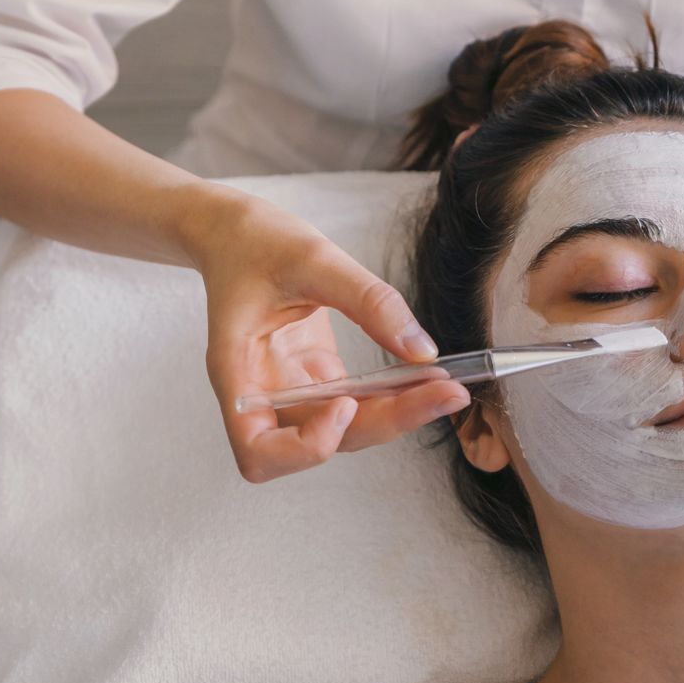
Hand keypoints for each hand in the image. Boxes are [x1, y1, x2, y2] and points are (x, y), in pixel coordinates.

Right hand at [179, 190, 469, 481]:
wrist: (236, 232)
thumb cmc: (255, 241)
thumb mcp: (313, 258)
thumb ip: (369, 302)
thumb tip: (423, 351)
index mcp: (237, 371)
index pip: (258, 450)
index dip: (305, 446)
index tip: (345, 403)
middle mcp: (262, 393)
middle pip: (317, 445)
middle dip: (382, 424)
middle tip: (445, 393)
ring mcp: (289, 389)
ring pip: (345, 432)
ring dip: (395, 417)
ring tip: (446, 387)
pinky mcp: (314, 379)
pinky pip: (356, 405)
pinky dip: (392, 399)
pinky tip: (427, 377)